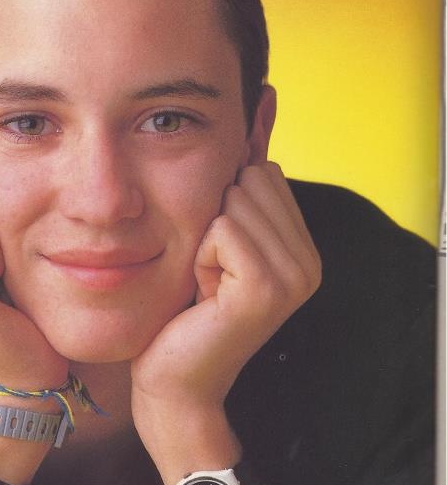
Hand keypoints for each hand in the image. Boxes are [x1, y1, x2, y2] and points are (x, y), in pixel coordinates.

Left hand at [131, 162, 320, 452]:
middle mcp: (310, 262)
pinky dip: (200, 257)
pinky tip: (205, 295)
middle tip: (211, 274)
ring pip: (235, 199)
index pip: (264, 172)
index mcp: (303, 249)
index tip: (219, 258)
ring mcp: (295, 277)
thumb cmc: (183, 309)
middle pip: (250, 179)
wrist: (173, 380)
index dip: (224, 205)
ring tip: (208, 284)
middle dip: (214, 219)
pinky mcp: (267, 288)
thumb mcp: (217, 238)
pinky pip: (222, 229)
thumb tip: (265, 104)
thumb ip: (241, 181)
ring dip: (204, 239)